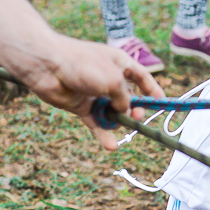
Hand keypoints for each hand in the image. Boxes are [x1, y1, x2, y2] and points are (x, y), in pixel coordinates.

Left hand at [18, 35, 165, 150]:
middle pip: (128, 97)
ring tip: (121, 130)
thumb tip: (125, 111)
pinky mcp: (81, 105)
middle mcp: (108, 77)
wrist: (47, 66)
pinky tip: (111, 146)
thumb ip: (124, 98)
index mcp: (120, 62)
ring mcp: (94, 92)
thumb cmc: (82, 64)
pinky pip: (96, 121)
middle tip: (137, 118)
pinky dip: (103, 133)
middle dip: (135, 109)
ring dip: (118, 123)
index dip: (152, 89)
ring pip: (112, 112)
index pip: (142, 76)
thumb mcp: (113, 80)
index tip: (162, 102)